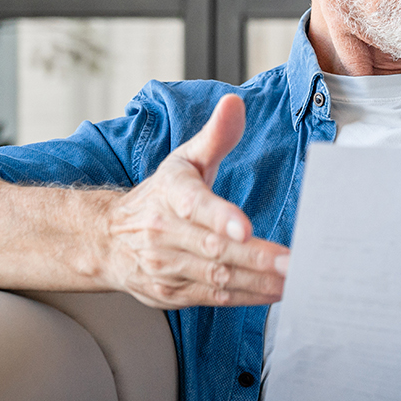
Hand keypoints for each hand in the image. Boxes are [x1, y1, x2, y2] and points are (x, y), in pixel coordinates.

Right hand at [101, 94, 289, 308]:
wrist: (107, 239)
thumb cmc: (160, 196)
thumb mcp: (184, 160)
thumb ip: (215, 135)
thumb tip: (235, 103)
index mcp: (171, 193)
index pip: (194, 205)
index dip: (220, 216)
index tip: (245, 226)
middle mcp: (164, 232)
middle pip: (214, 248)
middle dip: (256, 257)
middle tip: (293, 261)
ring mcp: (166, 266)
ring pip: (216, 276)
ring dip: (256, 281)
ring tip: (293, 279)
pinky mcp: (171, 293)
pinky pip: (213, 297)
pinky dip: (246, 296)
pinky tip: (274, 292)